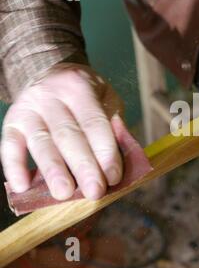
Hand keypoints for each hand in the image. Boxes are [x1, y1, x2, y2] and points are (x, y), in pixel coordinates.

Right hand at [1, 64, 123, 200]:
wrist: (52, 72)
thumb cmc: (88, 95)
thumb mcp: (107, 99)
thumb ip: (115, 126)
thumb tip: (120, 162)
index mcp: (80, 88)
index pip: (94, 123)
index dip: (105, 152)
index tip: (113, 177)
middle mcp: (51, 96)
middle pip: (68, 135)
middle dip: (83, 167)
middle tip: (94, 192)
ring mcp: (28, 108)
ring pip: (41, 142)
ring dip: (53, 171)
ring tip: (64, 194)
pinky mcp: (12, 121)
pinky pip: (9, 145)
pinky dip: (14, 167)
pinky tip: (24, 187)